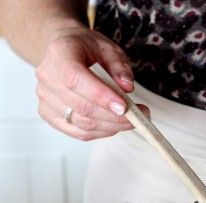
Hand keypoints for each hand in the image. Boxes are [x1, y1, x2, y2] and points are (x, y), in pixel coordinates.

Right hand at [35, 26, 147, 140]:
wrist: (65, 53)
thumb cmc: (87, 50)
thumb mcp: (109, 49)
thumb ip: (119, 66)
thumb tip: (127, 87)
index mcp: (60, 54)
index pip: (75, 79)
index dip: (101, 96)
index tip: (124, 107)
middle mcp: (48, 77)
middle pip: (81, 106)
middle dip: (115, 117)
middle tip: (140, 115)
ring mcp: (45, 98)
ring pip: (81, 123)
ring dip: (112, 126)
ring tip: (132, 120)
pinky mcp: (49, 114)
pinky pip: (78, 132)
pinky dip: (101, 132)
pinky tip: (114, 125)